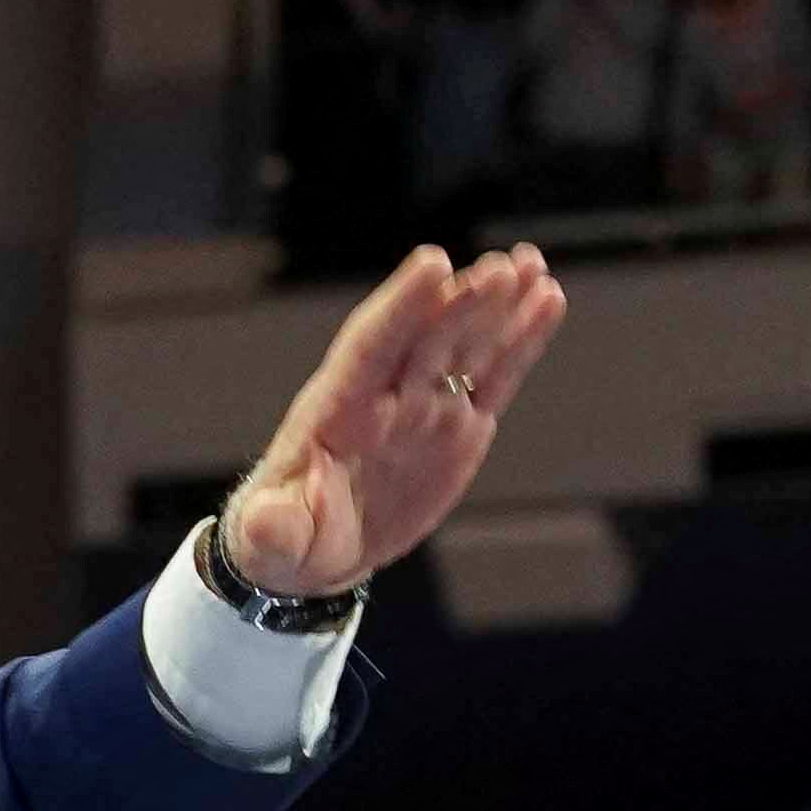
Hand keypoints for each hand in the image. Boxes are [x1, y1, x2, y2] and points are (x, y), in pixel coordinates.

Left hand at [219, 244, 570, 595]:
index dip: (401, 305)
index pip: (371, 346)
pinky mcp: (457, 428)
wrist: (315, 549)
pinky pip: (493, 379)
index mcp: (336, 410)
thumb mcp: (271, 538)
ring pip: (466, 347)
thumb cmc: (286, 536)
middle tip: (505, 267)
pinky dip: (520, 342)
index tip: (433, 262)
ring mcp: (424, 408)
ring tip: (532, 266)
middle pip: (427, 337)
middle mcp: (384, 397)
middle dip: (464, 302)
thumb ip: (272, 526)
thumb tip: (264, 523)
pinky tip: (546, 301)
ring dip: (499, 307)